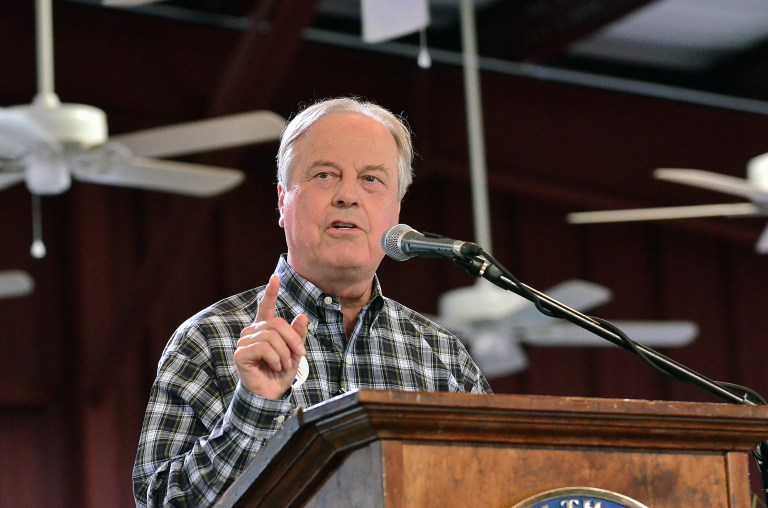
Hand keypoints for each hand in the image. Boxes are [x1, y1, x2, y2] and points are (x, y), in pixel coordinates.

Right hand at [234, 274, 307, 399]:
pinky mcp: (240, 354)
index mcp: (264, 330)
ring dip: (285, 353)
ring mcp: (244, 342)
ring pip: (271, 336)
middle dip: (292, 340)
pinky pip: (263, 347)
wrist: (271, 395)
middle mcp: (252, 332)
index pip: (265, 307)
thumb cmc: (280, 374)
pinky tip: (274, 367)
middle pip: (276, 323)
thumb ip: (297, 335)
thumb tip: (301, 316)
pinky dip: (275, 358)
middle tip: (299, 355)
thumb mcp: (295, 353)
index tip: (275, 277)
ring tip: (285, 365)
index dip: (270, 292)